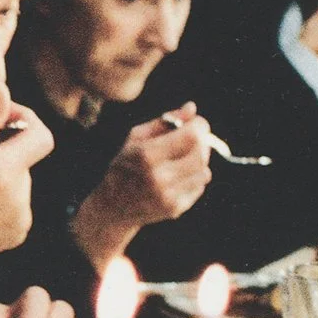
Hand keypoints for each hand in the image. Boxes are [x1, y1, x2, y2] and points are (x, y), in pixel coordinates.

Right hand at [0, 83, 54, 308]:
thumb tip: (1, 89)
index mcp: (0, 176)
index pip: (40, 135)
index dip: (23, 118)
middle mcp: (18, 199)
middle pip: (25, 155)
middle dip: (0, 145)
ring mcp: (20, 220)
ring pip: (19, 176)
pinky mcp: (17, 233)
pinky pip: (16, 199)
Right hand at [72, 102, 212, 268]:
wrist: (112, 207)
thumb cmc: (124, 165)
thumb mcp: (136, 138)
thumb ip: (165, 121)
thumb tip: (192, 107)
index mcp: (146, 155)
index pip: (191, 136)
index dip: (199, 125)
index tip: (197, 123)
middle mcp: (158, 177)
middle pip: (201, 154)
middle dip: (203, 142)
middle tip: (196, 139)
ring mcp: (168, 196)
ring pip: (204, 171)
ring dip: (200, 161)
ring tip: (185, 158)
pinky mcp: (175, 209)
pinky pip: (199, 187)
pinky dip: (195, 178)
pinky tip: (180, 176)